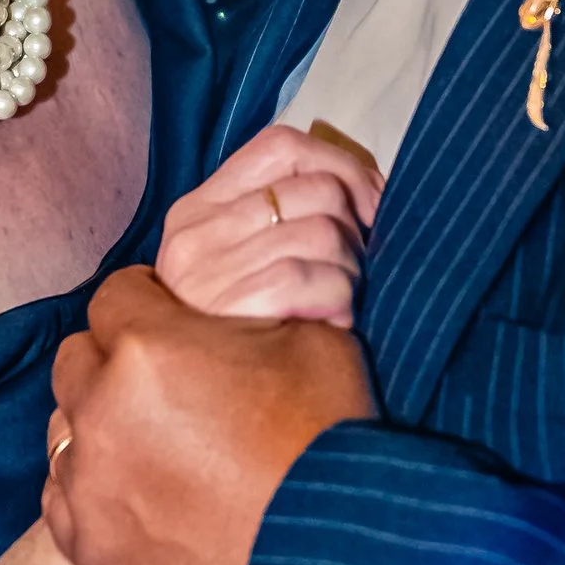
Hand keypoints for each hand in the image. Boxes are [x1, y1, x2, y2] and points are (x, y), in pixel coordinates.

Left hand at [44, 267, 374, 564]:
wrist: (332, 564)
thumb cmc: (330, 446)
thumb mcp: (314, 342)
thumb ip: (251, 311)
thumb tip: (235, 307)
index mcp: (146, 348)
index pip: (118, 294)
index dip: (151, 301)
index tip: (175, 319)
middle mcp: (98, 410)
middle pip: (78, 359)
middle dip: (116, 361)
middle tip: (167, 384)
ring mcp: (86, 483)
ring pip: (65, 428)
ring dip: (100, 425)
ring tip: (153, 446)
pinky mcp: (88, 546)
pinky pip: (64, 497)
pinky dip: (94, 489)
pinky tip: (141, 495)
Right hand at [155, 123, 382, 328]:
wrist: (203, 418)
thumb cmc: (242, 337)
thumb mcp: (243, 265)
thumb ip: (282, 217)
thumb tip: (370, 187)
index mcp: (198, 209)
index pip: (281, 147)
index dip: (341, 165)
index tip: (370, 204)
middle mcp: (194, 233)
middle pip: (316, 189)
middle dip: (355, 230)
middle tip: (355, 270)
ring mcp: (207, 271)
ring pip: (323, 232)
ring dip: (351, 272)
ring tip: (340, 302)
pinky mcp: (230, 307)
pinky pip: (314, 277)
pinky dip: (338, 301)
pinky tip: (331, 326)